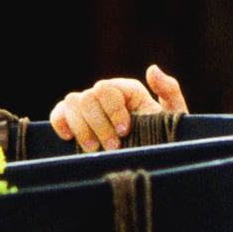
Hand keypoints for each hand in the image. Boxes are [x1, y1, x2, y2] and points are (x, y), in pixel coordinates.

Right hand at [49, 65, 187, 151]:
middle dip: (99, 125)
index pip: (108, 90)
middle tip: (113, 147)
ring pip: (72, 104)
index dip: (113, 110)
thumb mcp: (173, 117)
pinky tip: (68, 138)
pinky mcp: (74, 123)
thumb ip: (169, 91)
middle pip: (88, 98)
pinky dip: (59, 122)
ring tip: (93, 150)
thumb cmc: (165, 139)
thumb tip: (151, 69)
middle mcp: (105, 97)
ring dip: (81, 128)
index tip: (125, 131)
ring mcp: (88, 109)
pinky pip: (58, 114)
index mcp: (127, 92)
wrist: (155, 162)